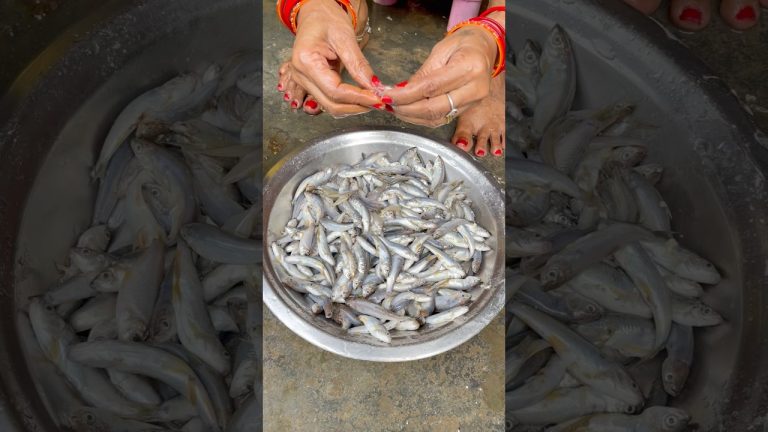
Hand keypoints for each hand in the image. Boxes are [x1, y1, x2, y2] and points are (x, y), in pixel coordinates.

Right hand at [290, 0, 381, 116]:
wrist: (315, 14)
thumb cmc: (326, 19)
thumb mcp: (345, 38)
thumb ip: (358, 65)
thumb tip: (374, 86)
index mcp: (305, 61)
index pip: (335, 90)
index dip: (358, 98)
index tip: (378, 99)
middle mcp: (300, 75)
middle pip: (330, 103)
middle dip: (357, 106)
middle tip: (379, 103)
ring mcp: (303, 81)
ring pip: (329, 106)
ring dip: (352, 107)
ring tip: (372, 101)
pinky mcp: (310, 84)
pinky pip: (329, 99)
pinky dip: (346, 102)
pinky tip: (361, 98)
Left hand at [385, 24, 499, 126]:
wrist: (483, 49)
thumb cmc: (463, 45)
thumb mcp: (440, 51)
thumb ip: (423, 74)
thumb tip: (401, 91)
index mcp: (469, 67)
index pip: (431, 87)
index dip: (406, 95)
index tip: (388, 95)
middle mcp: (475, 88)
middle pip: (434, 108)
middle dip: (407, 109)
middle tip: (389, 104)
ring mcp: (473, 102)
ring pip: (437, 118)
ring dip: (412, 117)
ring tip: (395, 108)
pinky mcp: (467, 109)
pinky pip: (441, 119)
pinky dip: (421, 119)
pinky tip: (408, 113)